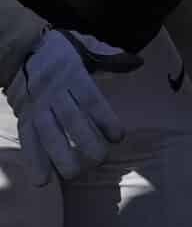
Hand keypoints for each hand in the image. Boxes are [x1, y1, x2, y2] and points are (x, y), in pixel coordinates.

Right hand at [6, 30, 127, 182]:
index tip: (118, 136)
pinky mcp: (25, 117)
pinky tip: (42, 180)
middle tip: (99, 159)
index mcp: (73, 75)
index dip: (104, 118)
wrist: (19, 48)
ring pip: (47, 132)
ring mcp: (38, 106)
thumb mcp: (84, 45)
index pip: (90, 99)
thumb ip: (108, 56)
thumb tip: (136, 61)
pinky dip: (34, 160)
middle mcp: (54, 92)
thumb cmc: (60, 50)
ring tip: (72, 174)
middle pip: (70, 119)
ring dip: (59, 155)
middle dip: (84, 140)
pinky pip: (28, 139)